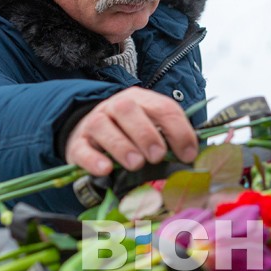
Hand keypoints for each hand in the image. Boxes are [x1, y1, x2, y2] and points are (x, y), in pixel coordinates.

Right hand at [64, 87, 198, 175]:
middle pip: (129, 111)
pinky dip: (93, 159)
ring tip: (136, 164)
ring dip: (122, 146)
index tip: (188, 154)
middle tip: (158, 156)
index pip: (163, 108)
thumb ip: (170, 140)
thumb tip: (194, 159)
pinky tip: (105, 169)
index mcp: (142, 100)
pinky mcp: (77, 144)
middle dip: (146, 134)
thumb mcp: (152, 130)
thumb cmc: (130, 134)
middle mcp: (116, 107)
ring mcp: (94, 123)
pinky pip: (82, 149)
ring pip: (104, 127)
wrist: (90, 133)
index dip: (178, 130)